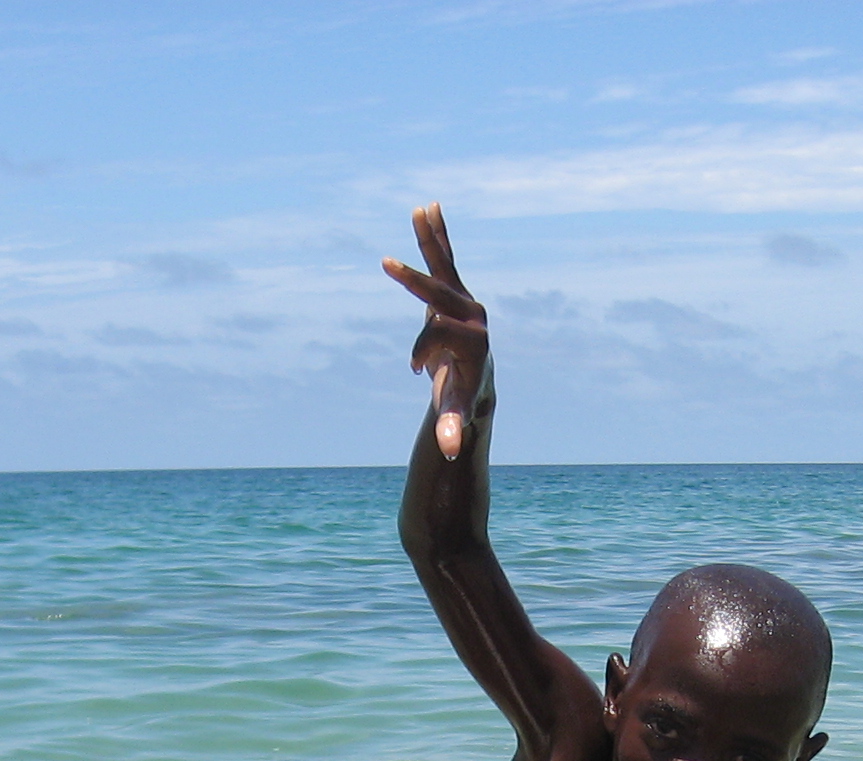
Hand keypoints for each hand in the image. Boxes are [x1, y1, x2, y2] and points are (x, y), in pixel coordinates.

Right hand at [382, 201, 490, 459]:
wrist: (475, 386)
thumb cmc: (461, 401)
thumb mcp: (455, 415)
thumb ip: (452, 428)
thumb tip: (450, 450)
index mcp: (474, 342)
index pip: (438, 334)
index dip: (421, 351)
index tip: (416, 371)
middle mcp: (475, 316)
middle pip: (441, 292)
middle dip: (415, 281)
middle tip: (386, 265)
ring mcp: (467, 302)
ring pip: (445, 267)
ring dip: (430, 239)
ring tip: (422, 209)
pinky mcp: (456, 293)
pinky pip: (444, 261)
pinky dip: (434, 237)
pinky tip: (429, 209)